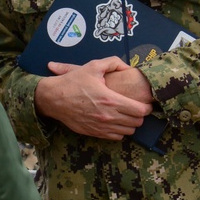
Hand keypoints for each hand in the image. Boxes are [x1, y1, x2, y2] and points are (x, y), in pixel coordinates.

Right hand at [36, 58, 152, 140]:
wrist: (53, 98)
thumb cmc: (73, 82)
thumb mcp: (93, 66)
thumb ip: (113, 63)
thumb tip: (127, 66)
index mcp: (111, 100)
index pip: (140, 111)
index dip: (147, 107)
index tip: (146, 103)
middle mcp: (108, 116)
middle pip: (137, 122)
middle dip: (140, 115)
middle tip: (136, 107)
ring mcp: (101, 127)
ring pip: (128, 131)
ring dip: (130, 123)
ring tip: (127, 114)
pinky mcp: (94, 133)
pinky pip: (116, 137)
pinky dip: (120, 130)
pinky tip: (115, 121)